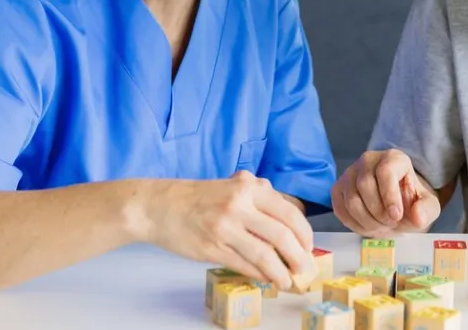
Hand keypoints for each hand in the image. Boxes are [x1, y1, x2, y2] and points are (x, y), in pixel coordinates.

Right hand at [140, 171, 315, 290]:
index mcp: (249, 187)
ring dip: (281, 272)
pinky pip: (245, 266)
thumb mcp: (234, 187)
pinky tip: (266, 278)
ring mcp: (224, 228)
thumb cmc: (200, 197)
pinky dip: (260, 275)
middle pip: (282, 236)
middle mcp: (238, 205)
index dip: (305, 234)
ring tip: (288, 281)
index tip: (308, 246)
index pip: (289, 213)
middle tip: (304, 268)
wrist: (159, 206)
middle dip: (299, 257)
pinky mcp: (212, 248)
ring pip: (265, 255)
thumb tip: (294, 225)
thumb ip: (263, 200)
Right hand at [331, 149, 440, 237]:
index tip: (397, 216)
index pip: (386, 171)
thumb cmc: (411, 201)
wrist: (396, 203)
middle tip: (391, 224)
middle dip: (378, 213)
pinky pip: (340, 209)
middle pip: (365, 186)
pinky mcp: (338, 188)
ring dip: (367, 221)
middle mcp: (368, 160)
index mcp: (393, 158)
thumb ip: (426, 210)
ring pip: (351, 200)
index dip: (390, 196)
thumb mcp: (428, 206)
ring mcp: (350, 173)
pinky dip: (355, 224)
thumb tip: (417, 217)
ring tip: (382, 227)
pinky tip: (368, 227)